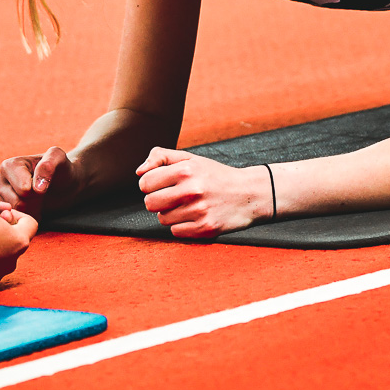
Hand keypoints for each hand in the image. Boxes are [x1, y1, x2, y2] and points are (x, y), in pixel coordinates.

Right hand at [0, 146, 81, 217]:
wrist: (63, 185)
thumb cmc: (60, 170)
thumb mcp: (59, 159)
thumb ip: (48, 165)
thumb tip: (37, 188)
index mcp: (8, 166)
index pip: (23, 189)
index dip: (39, 192)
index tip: (44, 185)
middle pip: (18, 203)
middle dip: (35, 203)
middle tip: (41, 196)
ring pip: (15, 215)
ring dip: (32, 212)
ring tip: (37, 202)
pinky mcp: (3, 213)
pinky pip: (15, 224)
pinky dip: (28, 220)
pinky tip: (33, 211)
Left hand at [136, 148, 271, 238]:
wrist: (250, 193)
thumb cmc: (216, 175)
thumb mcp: (191, 158)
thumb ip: (162, 157)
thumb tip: (139, 171)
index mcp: (186, 170)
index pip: (145, 183)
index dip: (150, 184)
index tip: (161, 184)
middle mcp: (191, 190)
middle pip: (149, 203)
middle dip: (157, 200)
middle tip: (172, 196)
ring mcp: (199, 211)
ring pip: (162, 219)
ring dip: (171, 213)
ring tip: (187, 205)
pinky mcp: (205, 228)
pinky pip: (176, 232)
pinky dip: (182, 225)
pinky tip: (194, 216)